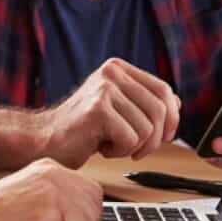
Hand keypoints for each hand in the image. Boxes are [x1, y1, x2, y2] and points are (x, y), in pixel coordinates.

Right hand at [40, 58, 180, 167]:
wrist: (45, 140)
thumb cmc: (83, 129)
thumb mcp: (118, 110)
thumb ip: (144, 103)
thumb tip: (176, 104)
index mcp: (118, 68)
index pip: (163, 90)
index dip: (171, 117)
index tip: (165, 137)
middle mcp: (112, 72)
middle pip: (159, 109)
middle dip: (154, 139)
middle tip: (136, 150)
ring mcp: (104, 88)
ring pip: (146, 128)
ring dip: (133, 147)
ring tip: (110, 145)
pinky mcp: (98, 109)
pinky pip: (130, 139)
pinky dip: (119, 152)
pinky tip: (101, 147)